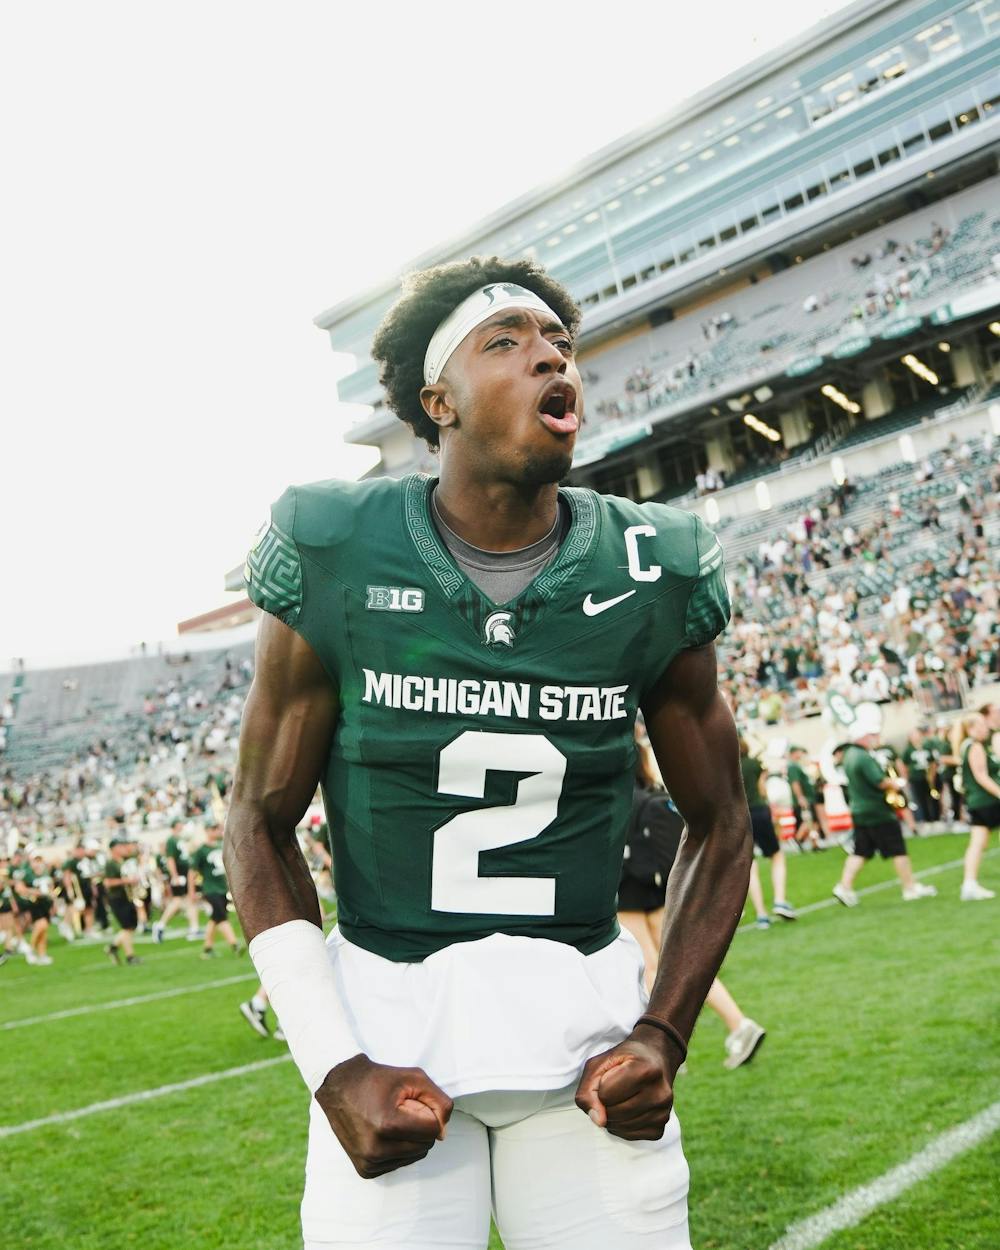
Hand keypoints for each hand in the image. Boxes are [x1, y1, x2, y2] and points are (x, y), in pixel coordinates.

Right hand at [315, 1054, 453, 1178]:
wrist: (340, 1087)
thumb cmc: (379, 1080)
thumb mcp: (414, 1078)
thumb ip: (439, 1102)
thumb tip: (443, 1132)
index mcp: (388, 1125)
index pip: (432, 1131)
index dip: (429, 1113)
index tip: (412, 1102)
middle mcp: (376, 1149)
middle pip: (425, 1146)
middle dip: (420, 1127)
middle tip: (401, 1110)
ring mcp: (369, 1162)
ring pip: (414, 1157)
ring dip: (410, 1139)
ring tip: (391, 1120)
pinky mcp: (365, 1170)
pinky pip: (398, 1164)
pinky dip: (398, 1149)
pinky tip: (383, 1133)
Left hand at [574, 1025, 677, 1140]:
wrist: (655, 1060)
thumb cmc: (625, 1060)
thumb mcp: (600, 1063)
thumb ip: (589, 1089)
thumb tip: (598, 1120)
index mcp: (645, 1070)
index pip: (605, 1095)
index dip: (600, 1086)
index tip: (611, 1075)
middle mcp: (659, 1093)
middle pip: (613, 1113)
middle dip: (604, 1103)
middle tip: (614, 1088)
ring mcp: (663, 1113)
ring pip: (620, 1127)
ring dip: (611, 1117)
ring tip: (620, 1098)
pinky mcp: (660, 1128)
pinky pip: (629, 1136)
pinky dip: (621, 1127)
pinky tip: (627, 1110)